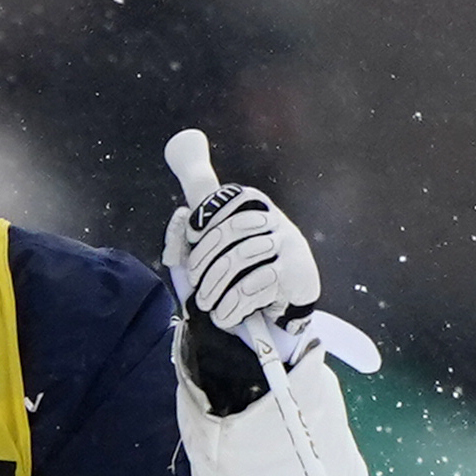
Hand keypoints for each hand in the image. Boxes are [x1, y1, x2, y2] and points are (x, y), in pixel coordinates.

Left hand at [162, 130, 319, 334]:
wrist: (281, 305)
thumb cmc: (242, 265)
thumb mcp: (214, 231)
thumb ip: (198, 199)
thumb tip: (180, 161)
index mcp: (251, 203)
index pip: (223, 199)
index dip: (201, 221)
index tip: (193, 240)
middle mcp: (272, 218)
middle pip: (230, 232)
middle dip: (204, 262)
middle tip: (194, 283)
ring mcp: (287, 244)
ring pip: (240, 260)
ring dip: (215, 287)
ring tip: (207, 303)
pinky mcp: (295, 274)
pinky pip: (254, 285)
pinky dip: (232, 304)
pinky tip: (224, 314)